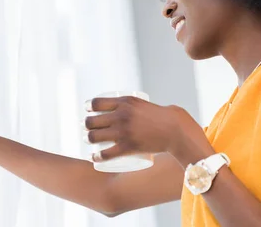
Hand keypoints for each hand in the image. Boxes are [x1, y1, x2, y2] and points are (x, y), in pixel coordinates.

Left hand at [84, 96, 214, 163]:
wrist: (175, 129)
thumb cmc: (160, 116)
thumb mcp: (142, 104)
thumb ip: (130, 105)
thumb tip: (121, 108)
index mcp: (124, 102)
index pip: (96, 103)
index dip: (88, 107)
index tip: (87, 110)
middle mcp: (121, 115)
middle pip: (91, 121)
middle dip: (86, 126)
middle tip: (88, 129)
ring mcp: (123, 131)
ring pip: (94, 137)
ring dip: (88, 140)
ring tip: (89, 141)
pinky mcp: (127, 147)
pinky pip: (105, 154)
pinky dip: (96, 157)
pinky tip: (93, 157)